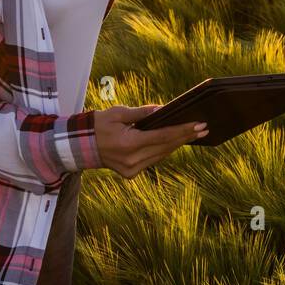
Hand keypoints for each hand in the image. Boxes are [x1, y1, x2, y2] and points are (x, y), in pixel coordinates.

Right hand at [90, 104, 206, 178]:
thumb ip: (141, 112)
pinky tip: (175, 142)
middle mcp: (132, 160)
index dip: (182, 131)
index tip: (198, 125)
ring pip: (161, 156)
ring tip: (193, 134)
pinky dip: (164, 150)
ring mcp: (131, 170)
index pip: (163, 137)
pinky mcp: (130, 174)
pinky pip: (153, 160)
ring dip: (177, 144)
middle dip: (185, 137)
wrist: (81, 146)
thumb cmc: (99, 125)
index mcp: (129, 144)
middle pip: (166, 147)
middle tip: (204, 129)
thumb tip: (162, 109)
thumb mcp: (118, 113)